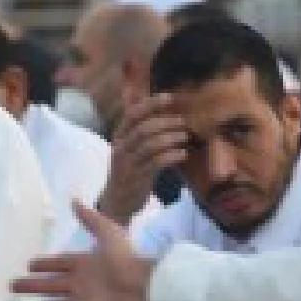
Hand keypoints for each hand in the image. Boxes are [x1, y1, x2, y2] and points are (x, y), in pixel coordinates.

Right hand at [13, 203, 156, 300]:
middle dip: (32, 287)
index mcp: (85, 265)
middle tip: (13, 286)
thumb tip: (74, 201)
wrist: (144, 287)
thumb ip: (90, 219)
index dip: (45, 265)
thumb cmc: (127, 259)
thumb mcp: (108, 233)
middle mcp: (81, 285)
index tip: (29, 265)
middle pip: (51, 286)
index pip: (59, 264)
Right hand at [98, 93, 187, 224]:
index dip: (152, 103)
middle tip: (182, 121)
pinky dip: (172, 156)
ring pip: (150, 144)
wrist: (116, 203)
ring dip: (171, 138)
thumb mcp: (128, 148)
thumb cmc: (127, 172)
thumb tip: (149, 105)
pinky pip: (156, 163)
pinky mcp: (137, 179)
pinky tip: (183, 154)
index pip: (133, 114)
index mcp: (119, 137)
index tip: (170, 98)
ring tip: (185, 136)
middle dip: (165, 122)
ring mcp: (128, 164)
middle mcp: (121, 148)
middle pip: (143, 128)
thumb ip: (138, 129)